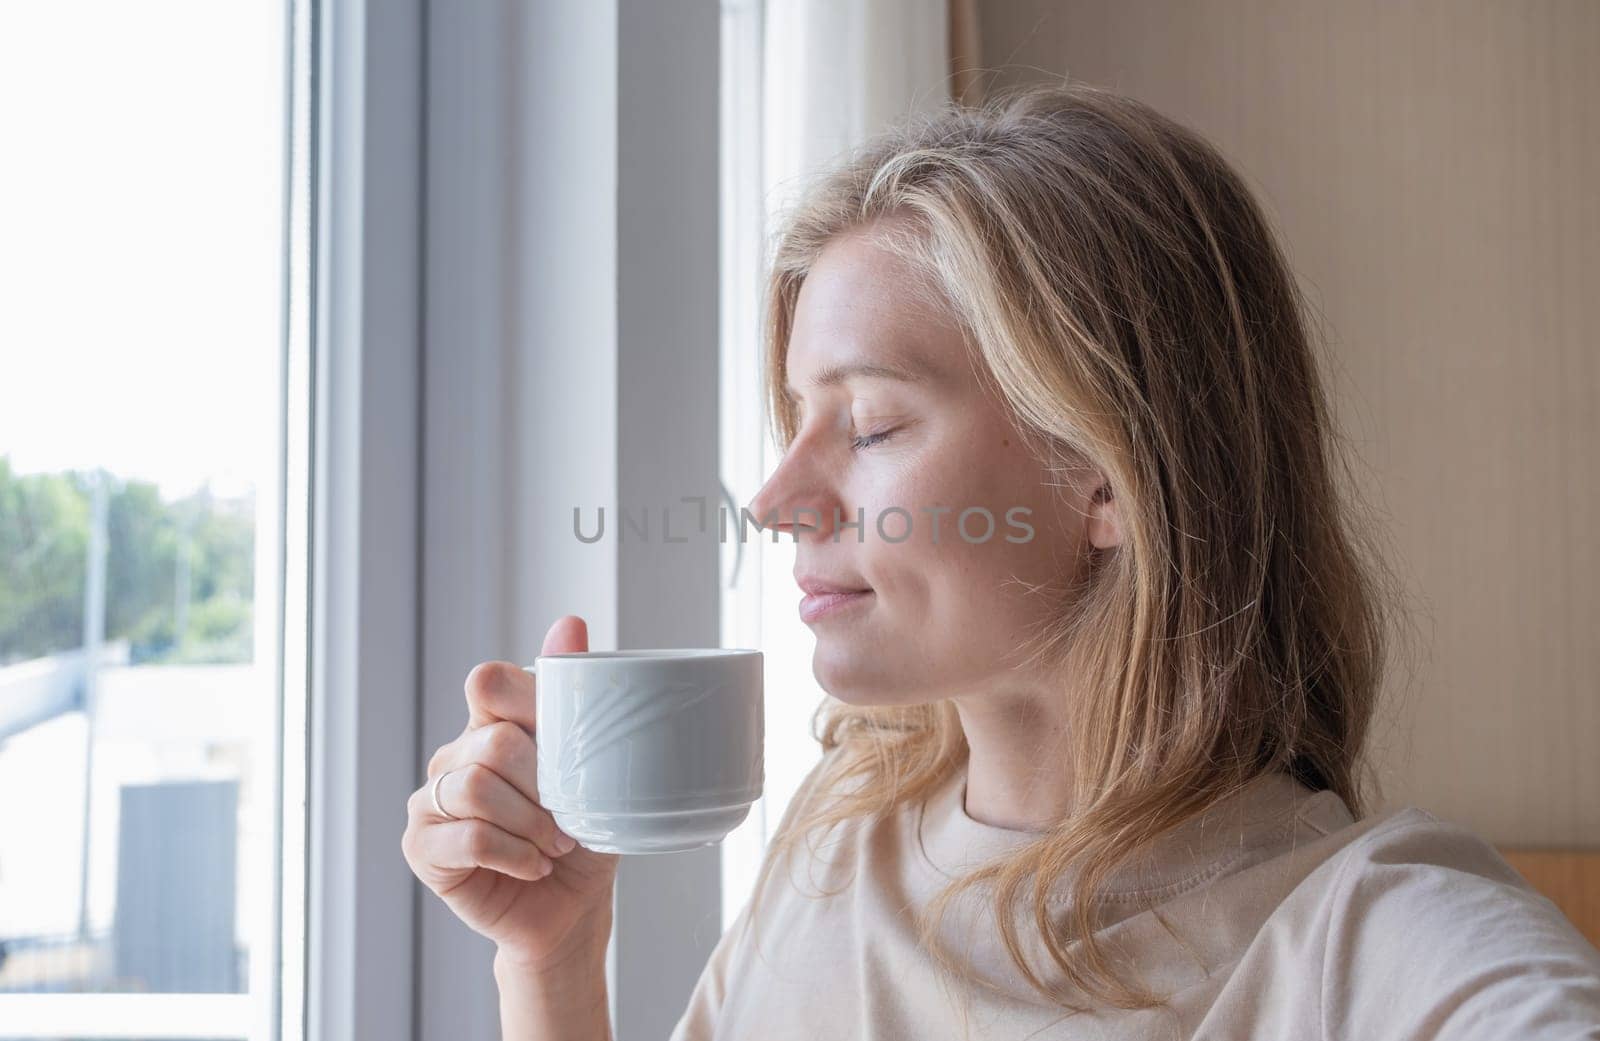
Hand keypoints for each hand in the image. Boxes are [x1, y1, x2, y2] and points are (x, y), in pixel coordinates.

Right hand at [402, 615, 621, 968]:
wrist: (571, 907)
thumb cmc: (582, 834)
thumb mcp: (595, 765)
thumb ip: (576, 695)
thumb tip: (570, 623)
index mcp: (491, 724)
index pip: (488, 682)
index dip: (528, 706)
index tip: (566, 747)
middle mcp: (455, 754)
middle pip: (493, 742)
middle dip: (545, 785)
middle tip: (569, 819)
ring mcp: (432, 799)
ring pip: (476, 788)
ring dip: (530, 824)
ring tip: (553, 845)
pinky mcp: (422, 846)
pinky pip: (468, 837)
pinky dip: (514, 854)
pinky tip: (533, 866)